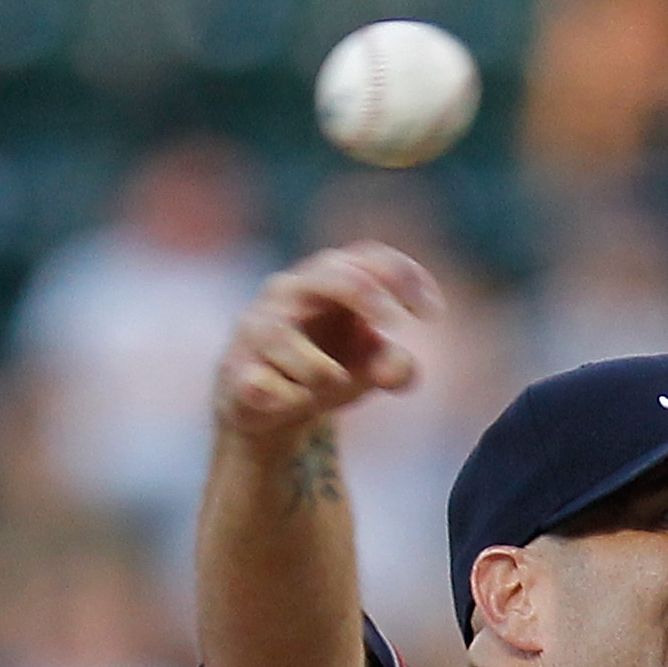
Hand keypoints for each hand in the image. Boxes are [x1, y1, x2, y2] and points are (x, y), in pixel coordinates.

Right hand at [212, 243, 443, 437]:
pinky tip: (291, 402)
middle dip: (366, 295)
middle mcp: (287, 292)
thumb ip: (393, 366)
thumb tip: (400, 368)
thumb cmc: (326, 371)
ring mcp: (255, 329)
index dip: (404, 277)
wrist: (266, 409)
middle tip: (394, 326)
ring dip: (323, 371)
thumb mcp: (368, 368)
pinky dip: (286, 397)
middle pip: (329, 275)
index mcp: (326, 280)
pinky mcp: (235, 371)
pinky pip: (260, 383)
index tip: (432, 313)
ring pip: (284, 339)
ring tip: (335, 385)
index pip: (368, 257)